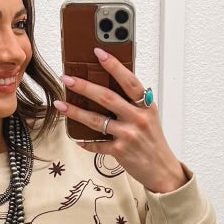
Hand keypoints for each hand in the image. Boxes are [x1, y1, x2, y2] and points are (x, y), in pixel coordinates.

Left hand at [54, 48, 187, 192]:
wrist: (163, 170)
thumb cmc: (153, 141)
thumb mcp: (149, 117)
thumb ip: (134, 103)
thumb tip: (111, 85)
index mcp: (146, 106)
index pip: (129, 81)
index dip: (114, 66)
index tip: (98, 53)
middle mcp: (138, 118)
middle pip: (107, 98)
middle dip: (84, 86)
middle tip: (67, 78)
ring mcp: (129, 135)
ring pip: (97, 120)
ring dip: (76, 112)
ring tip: (60, 104)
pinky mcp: (120, 151)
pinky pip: (98, 144)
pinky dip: (87, 142)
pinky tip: (77, 138)